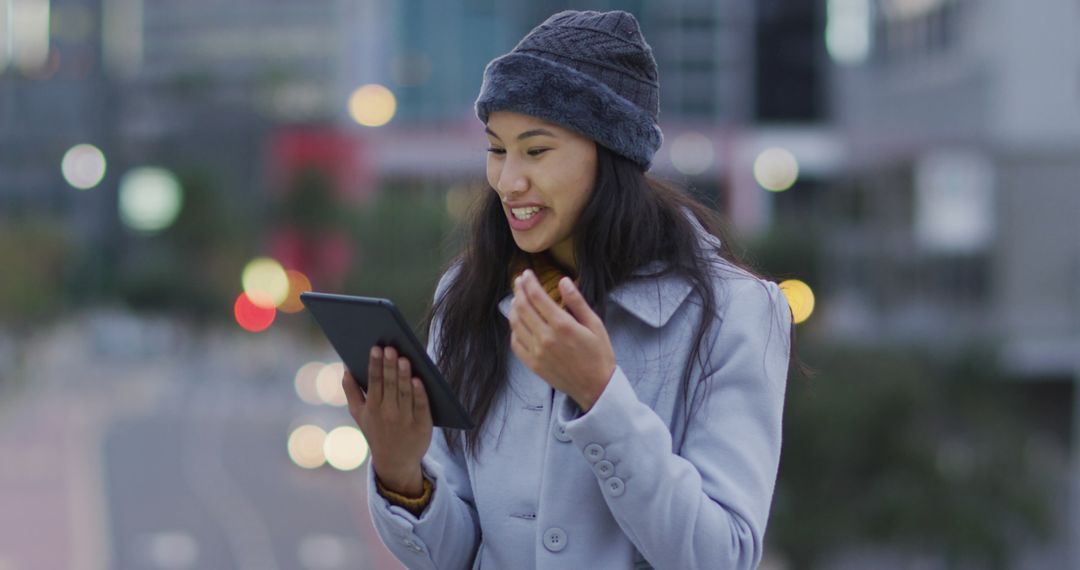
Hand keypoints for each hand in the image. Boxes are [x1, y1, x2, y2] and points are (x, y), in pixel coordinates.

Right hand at [341, 345, 432, 495]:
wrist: (395, 463)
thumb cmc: (377, 431)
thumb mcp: (360, 415)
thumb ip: (351, 391)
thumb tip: (345, 367)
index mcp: (372, 408)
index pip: (373, 382)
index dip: (374, 365)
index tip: (375, 348)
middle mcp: (388, 414)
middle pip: (389, 385)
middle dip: (389, 366)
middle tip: (390, 348)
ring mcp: (405, 420)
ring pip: (405, 393)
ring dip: (404, 376)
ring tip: (404, 359)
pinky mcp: (422, 426)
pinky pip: (421, 406)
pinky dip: (420, 394)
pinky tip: (419, 379)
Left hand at [509, 269, 615, 410]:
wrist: (596, 387)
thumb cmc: (599, 354)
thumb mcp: (594, 324)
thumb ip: (577, 302)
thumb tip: (564, 281)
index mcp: (562, 325)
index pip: (537, 297)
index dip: (529, 282)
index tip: (526, 273)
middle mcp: (546, 337)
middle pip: (523, 308)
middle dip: (519, 290)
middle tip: (519, 281)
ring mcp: (537, 352)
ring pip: (516, 324)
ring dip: (514, 308)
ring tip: (516, 299)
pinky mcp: (533, 365)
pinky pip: (516, 343)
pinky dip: (514, 330)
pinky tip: (518, 324)